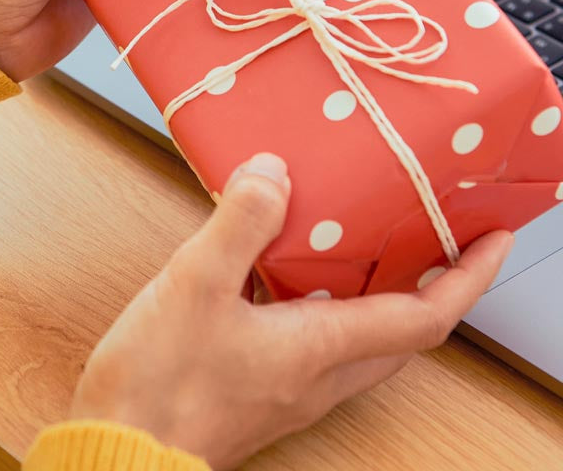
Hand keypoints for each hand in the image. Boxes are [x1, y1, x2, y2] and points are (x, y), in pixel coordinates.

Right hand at [70, 153, 512, 469]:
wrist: (122, 449)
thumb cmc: (160, 381)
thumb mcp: (195, 285)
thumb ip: (240, 223)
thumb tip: (276, 171)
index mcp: (317, 349)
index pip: (423, 317)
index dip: (468, 276)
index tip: (494, 237)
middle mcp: (317, 375)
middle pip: (402, 333)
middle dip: (433, 285)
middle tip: (436, 236)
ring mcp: (289, 387)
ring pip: (359, 340)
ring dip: (378, 294)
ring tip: (366, 241)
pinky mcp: (260, 388)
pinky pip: (315, 342)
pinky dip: (322, 302)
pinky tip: (282, 270)